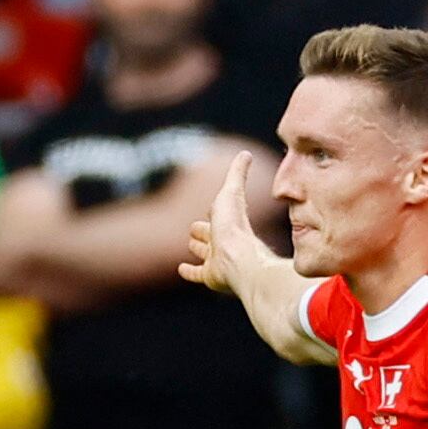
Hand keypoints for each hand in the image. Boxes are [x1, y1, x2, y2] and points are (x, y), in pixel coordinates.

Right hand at [179, 150, 262, 297]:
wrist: (238, 260)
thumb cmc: (235, 226)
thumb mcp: (232, 192)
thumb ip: (237, 173)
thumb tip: (246, 153)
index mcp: (228, 222)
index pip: (218, 214)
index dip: (214, 210)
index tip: (211, 207)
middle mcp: (223, 241)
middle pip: (209, 234)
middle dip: (203, 230)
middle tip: (196, 228)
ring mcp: (216, 259)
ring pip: (204, 253)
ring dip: (198, 248)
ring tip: (191, 244)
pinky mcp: (209, 276)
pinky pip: (197, 274)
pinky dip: (189, 271)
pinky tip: (181, 269)